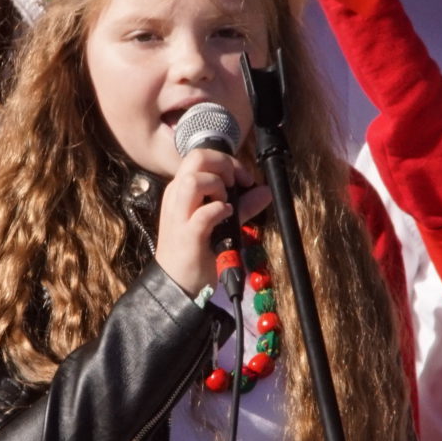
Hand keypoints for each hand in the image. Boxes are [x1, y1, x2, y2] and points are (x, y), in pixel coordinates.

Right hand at [154, 147, 269, 296]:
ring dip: (217, 186)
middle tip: (236, 184)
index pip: (201, 156)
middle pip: (196, 158)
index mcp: (182, 191)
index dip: (227, 161)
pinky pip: (204, 213)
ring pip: (193, 180)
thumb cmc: (196, 251)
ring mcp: (179, 215)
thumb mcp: (221, 222)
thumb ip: (242, 205)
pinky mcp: (188, 235)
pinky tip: (227, 216)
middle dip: (224, 165)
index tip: (243, 179)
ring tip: (226, 203)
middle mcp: (177, 197)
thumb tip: (264, 190)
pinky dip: (220, 210)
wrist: (176, 284)